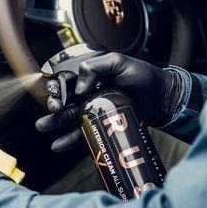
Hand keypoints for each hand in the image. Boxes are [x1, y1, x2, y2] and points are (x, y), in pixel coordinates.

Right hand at [35, 52, 181, 151]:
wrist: (163, 98)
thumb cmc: (144, 76)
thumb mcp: (118, 62)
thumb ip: (95, 68)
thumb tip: (78, 89)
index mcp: (91, 74)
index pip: (66, 79)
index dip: (57, 85)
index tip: (56, 91)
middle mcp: (89, 91)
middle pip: (64, 98)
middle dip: (54, 104)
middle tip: (54, 109)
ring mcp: (95, 109)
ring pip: (69, 116)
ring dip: (54, 122)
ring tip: (42, 126)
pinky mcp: (101, 125)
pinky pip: (82, 133)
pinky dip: (69, 139)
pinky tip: (57, 145)